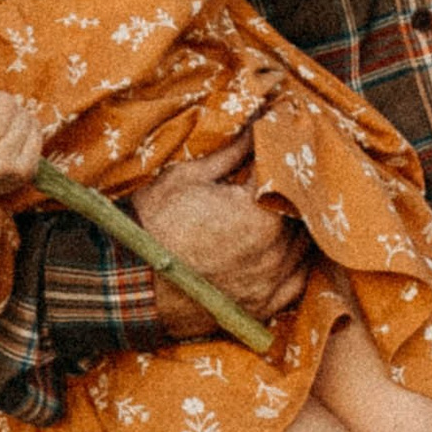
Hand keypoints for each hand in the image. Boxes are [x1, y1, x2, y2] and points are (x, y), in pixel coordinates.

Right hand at [130, 137, 310, 339]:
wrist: (126, 283)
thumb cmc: (152, 225)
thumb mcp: (188, 178)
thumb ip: (233, 154)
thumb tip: (258, 123)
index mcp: (259, 211)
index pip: (289, 174)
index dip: (288, 156)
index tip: (285, 142)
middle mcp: (274, 249)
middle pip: (304, 211)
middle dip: (296, 191)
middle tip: (286, 175)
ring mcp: (271, 282)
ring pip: (306, 245)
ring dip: (300, 225)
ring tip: (285, 208)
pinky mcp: (263, 307)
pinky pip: (298, 281)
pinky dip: (297, 262)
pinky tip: (288, 248)